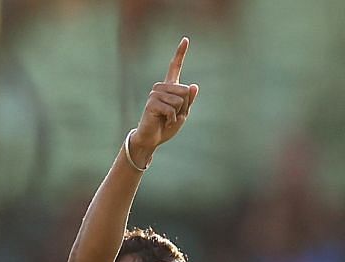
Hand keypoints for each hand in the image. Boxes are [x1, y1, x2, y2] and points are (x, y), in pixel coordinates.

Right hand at [133, 37, 197, 158]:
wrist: (152, 138)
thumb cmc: (167, 126)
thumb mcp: (183, 114)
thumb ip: (189, 101)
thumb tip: (193, 86)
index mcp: (170, 87)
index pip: (175, 66)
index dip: (180, 53)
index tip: (185, 39)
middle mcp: (161, 87)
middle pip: (185, 90)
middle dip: (184, 107)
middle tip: (173, 115)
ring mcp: (155, 94)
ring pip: (180, 101)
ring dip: (177, 114)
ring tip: (167, 118)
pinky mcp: (152, 103)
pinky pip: (172, 109)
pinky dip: (172, 119)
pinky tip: (164, 121)